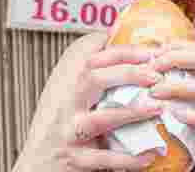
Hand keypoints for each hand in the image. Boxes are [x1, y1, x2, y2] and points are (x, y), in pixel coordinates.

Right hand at [13, 34, 169, 171]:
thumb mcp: (69, 91)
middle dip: (128, 74)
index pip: (90, 56)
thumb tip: (120, 36)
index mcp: (66, 83)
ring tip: (157, 109)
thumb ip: (92, 69)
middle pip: (93, 79)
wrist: (37, 163)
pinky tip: (148, 156)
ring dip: (131, 113)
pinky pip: (103, 158)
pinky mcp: (74, 159)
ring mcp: (68, 132)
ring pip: (99, 119)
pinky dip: (126, 158)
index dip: (122, 51)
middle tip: (157, 76)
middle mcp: (65, 104)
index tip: (150, 52)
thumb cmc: (60, 123)